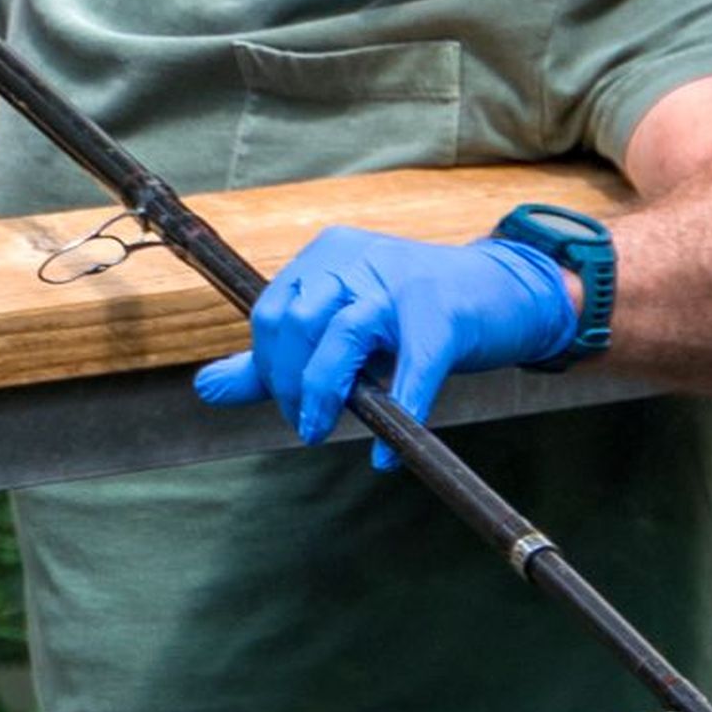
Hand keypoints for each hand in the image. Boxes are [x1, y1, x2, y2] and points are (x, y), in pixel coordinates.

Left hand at [193, 227, 582, 462]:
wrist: (506, 293)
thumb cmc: (415, 315)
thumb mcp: (340, 327)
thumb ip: (274, 359)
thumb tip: (206, 388)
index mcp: (328, 255)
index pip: (272, 311)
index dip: (268, 367)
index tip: (288, 406)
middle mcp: (359, 260)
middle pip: (296, 322)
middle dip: (289, 384)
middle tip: (307, 425)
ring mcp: (404, 284)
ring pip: (341, 337)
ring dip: (322, 395)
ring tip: (321, 431)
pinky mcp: (446, 316)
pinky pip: (412, 372)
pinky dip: (395, 418)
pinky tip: (385, 455)